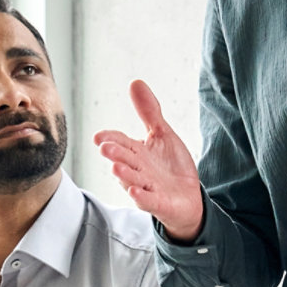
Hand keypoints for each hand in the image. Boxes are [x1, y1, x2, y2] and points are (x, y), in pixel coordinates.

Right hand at [94, 80, 203, 241]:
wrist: (187, 198)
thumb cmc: (170, 166)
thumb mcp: (162, 134)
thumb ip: (149, 112)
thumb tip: (135, 82)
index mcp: (137, 152)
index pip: (121, 142)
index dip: (110, 139)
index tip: (99, 136)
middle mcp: (138, 170)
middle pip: (124, 160)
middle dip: (115, 154)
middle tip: (105, 148)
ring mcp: (147, 187)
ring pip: (133, 180)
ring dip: (124, 175)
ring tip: (116, 168)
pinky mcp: (159, 203)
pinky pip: (148, 200)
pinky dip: (141, 197)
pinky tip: (135, 192)